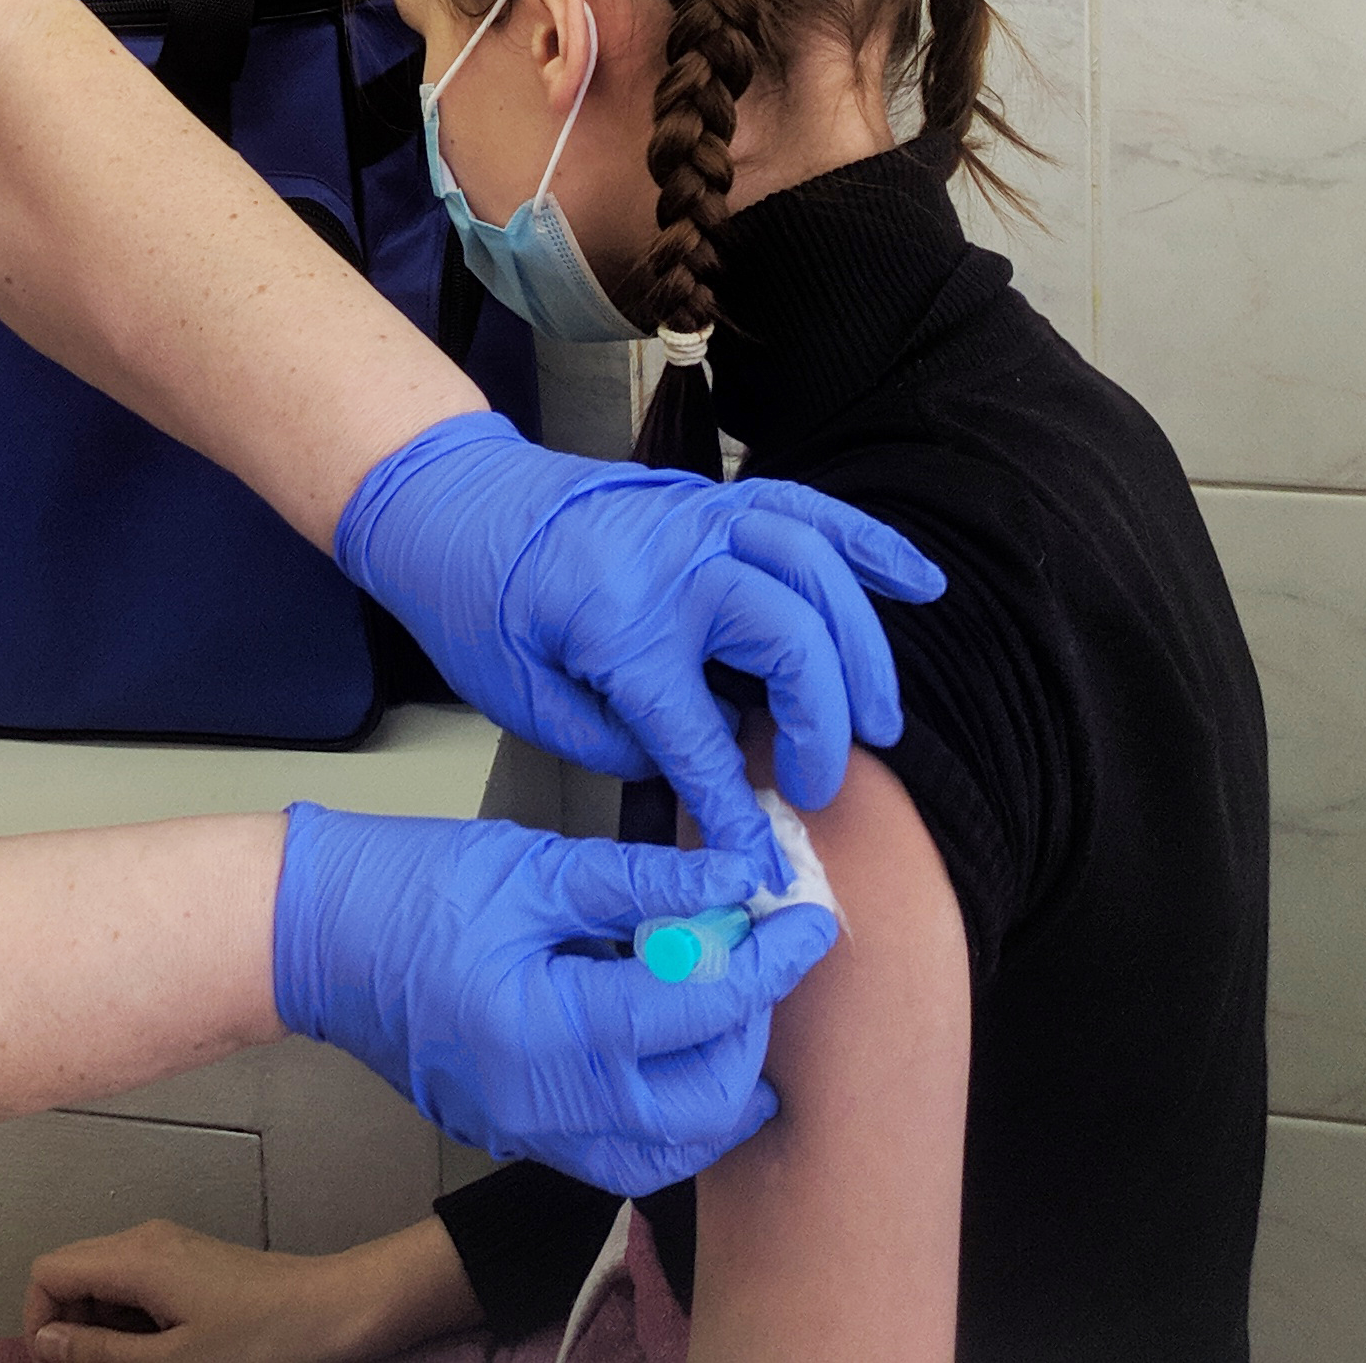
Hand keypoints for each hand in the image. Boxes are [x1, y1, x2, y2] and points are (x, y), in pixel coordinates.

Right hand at [23, 1219, 473, 1362]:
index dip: (42, 1322)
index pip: (49, 1272)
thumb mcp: (175, 1360)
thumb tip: (46, 1341)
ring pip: (107, 1283)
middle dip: (74, 1329)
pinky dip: (136, 1322)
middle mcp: (147, 1240)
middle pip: (75, 1274)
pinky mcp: (194, 1263)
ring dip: (107, 1330)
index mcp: (135, 1256)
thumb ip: (101, 1351)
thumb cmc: (264, 1341)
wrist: (338, 1312)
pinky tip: (167, 1352)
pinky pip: (140, 1286)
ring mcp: (173, 1248)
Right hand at [270, 802, 837, 1193]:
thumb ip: (643, 880)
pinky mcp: (519, 1136)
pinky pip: (623, 1152)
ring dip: (723, 1086)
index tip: (807, 922)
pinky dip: (670, 1112)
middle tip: (760, 957)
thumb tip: (735, 879)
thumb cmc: (408, 888)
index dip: (769, 963)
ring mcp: (528, 1131)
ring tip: (734, 1010)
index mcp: (543, 1026)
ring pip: (671, 1150)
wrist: (317, 936)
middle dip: (753, 1029)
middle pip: (702, 1102)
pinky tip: (676, 1049)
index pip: (697, 1009)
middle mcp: (540, 1101)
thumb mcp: (534, 863)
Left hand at [335, 412, 944, 879]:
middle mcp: (672, 565)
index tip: (759, 865)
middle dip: (823, 726)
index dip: (733, 811)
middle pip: (788, 641)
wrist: (446, 499)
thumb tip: (695, 769)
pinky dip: (870, 544)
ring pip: (816, 572)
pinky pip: (807, 512)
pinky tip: (919, 583)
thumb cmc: (472, 601)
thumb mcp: (517, 698)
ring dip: (863, 648)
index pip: (699, 737)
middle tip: (820, 789)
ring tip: (884, 721)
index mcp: (616, 624)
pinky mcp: (709, 503)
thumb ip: (611, 741)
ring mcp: (698, 522)